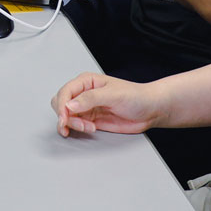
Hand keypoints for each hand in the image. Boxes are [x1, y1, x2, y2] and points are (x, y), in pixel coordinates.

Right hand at [53, 72, 167, 136]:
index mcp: (86, 81)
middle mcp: (84, 94)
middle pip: (61, 104)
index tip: (65, 118)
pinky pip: (76, 124)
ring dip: (72, 124)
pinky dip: (77, 129)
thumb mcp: (113, 94)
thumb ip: (90, 98)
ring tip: (88, 128)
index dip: (62, 106)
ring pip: (67, 116)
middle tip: (74, 125)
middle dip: (64, 116)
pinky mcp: (91, 119)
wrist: (150, 110)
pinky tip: (87, 129)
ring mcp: (87, 107)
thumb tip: (70, 105)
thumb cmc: (135, 96)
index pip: (65, 92)